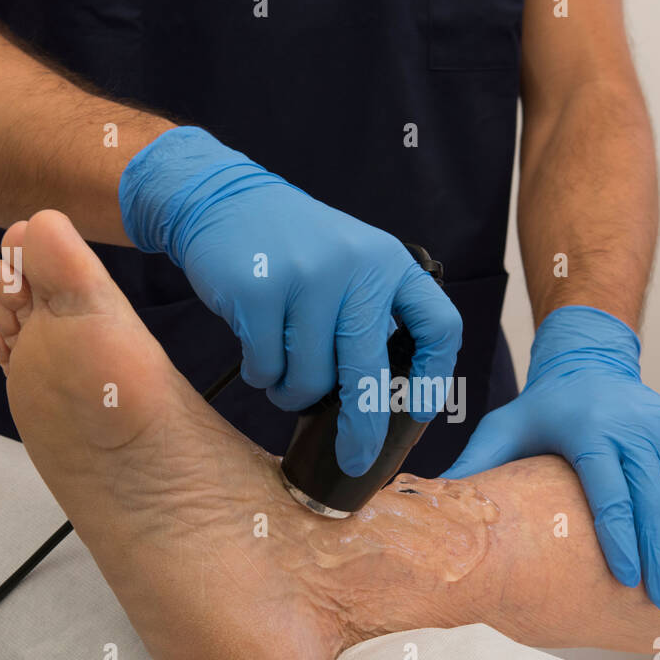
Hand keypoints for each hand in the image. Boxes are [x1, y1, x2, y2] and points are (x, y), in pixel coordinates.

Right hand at [119, 126, 461, 474]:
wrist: (221, 199)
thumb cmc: (293, 250)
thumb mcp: (350, 263)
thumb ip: (373, 317)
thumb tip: (385, 407)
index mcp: (388, 262)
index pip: (438, 325)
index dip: (435, 378)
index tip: (417, 413)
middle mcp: (354, 267)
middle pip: (368, 372)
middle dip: (360, 427)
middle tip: (354, 459)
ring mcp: (305, 278)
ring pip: (310, 380)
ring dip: (291, 393)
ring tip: (282, 370)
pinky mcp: (258, 291)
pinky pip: (266, 369)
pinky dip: (260, 374)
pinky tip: (255, 346)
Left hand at [444, 305, 659, 610]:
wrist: (587, 360)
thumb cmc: (541, 407)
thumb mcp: (502, 430)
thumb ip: (474, 470)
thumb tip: (426, 509)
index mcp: (587, 431)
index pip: (606, 488)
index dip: (619, 533)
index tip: (628, 577)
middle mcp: (632, 426)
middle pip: (653, 496)